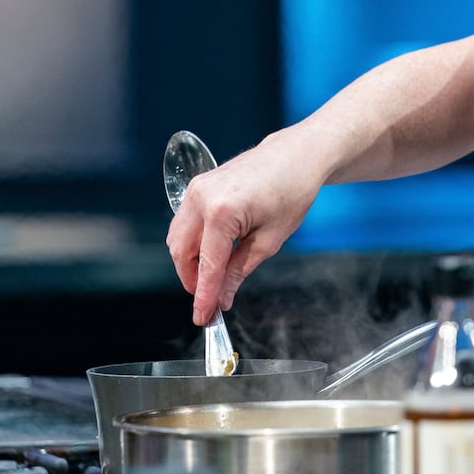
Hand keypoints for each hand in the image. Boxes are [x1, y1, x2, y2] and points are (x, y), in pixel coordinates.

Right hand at [165, 128, 326, 325]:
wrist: (296, 155)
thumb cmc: (292, 192)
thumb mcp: (270, 239)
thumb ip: (240, 270)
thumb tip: (222, 297)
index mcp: (222, 211)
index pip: (207, 265)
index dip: (204, 296)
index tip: (204, 318)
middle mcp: (201, 197)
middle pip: (180, 253)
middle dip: (192, 280)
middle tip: (210, 300)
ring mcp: (196, 188)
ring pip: (177, 238)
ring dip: (189, 262)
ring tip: (212, 279)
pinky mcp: (197, 185)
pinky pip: (184, 222)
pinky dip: (192, 243)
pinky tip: (211, 255)